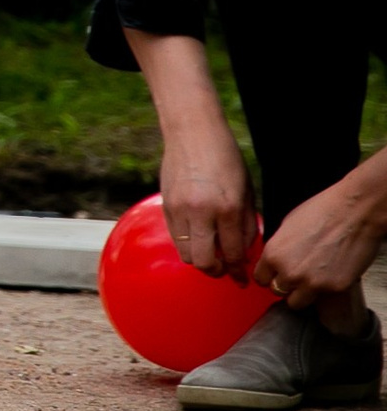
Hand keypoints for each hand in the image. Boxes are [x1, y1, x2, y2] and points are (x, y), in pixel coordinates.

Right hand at [158, 124, 257, 278]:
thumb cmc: (226, 158)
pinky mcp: (165, 205)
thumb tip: (243, 251)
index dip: (238, 271)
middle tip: (225, 270)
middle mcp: (201, 212)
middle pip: (204, 262)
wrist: (193, 132)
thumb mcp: (246, 191)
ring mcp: (179, 209)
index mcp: (227, 208)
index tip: (242, 279)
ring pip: (186, 253)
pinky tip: (198, 235)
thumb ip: (245, 223)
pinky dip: (188, 243)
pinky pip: (175, 237)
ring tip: (211, 253)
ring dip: (199, 259)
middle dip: (216, 271)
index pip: (232, 254)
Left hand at [256, 176, 386, 309]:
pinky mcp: (333, 288)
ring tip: (312, 279)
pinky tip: (331, 273)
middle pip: (277, 291)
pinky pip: (322, 297)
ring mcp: (312, 283)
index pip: (260, 278)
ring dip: (301, 293)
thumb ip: (278, 247)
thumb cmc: (321, 212)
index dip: (269, 276)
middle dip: (285, 284)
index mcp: (273, 255)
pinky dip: (324, 289)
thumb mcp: (286, 226)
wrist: (353, 213)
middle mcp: (289, 272)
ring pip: (296, 302)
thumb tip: (275, 257)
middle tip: (298, 274)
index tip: (276, 274)